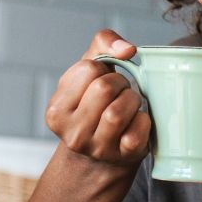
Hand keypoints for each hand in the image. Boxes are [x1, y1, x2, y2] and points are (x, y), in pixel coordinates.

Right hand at [43, 29, 151, 170]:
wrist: (104, 154)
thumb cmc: (96, 103)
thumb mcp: (90, 72)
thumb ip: (103, 44)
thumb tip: (127, 49)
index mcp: (56, 110)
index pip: (88, 69)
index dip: (103, 70)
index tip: (103, 81)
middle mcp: (72, 133)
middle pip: (104, 88)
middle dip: (120, 83)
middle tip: (121, 92)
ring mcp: (97, 148)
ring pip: (118, 111)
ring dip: (132, 100)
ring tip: (129, 104)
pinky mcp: (122, 157)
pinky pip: (138, 130)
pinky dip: (144, 120)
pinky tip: (137, 121)